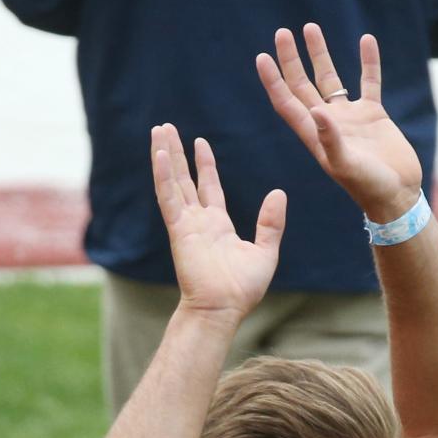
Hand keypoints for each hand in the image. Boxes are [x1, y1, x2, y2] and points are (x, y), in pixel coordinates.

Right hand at [151, 123, 285, 319]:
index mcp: (218, 226)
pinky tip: (159, 153)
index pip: (209, 188)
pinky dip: (163, 175)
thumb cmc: (243, 290)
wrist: (224, 308)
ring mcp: (187, 225)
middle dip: (177, 153)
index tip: (200, 143)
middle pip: (185, 179)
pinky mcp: (179, 231)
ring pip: (173, 182)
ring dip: (165, 156)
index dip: (204, 165)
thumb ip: (271, 223)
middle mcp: (199, 222)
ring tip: (159, 130)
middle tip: (167, 128)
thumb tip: (279, 193)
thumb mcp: (265, 252)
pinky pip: (168, 198)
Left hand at [257, 25, 423, 223]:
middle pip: (303, 86)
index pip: (288, 103)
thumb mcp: (348, 167)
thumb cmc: (370, 188)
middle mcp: (328, 124)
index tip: (262, 57)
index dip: (274, 82)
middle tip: (281, 33)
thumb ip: (331, 140)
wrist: (398, 197)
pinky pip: (368, 82)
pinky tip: (366, 40)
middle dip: (291, 60)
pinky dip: (368, 62)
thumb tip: (316, 110)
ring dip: (320, 54)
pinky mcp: (373, 115)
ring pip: (330, 79)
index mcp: (315, 137)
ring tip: (310, 28)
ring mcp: (350, 118)